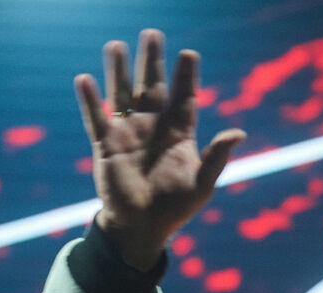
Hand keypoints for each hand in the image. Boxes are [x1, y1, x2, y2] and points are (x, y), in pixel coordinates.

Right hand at [74, 29, 244, 269]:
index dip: (186, 76)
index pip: (184, 97)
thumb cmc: (176, 209)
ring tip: (115, 45)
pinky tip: (85, 79)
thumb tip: (238, 132)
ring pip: (122, 94)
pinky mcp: (106, 146)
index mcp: (179, 133)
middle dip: (151, 60)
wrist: (142, 229)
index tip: (189, 54)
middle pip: (151, 86)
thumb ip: (217, 158)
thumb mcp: (202, 186)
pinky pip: (97, 118)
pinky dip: (91, 100)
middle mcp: (153, 127)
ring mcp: (128, 134)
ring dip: (118, 71)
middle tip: (152, 34)